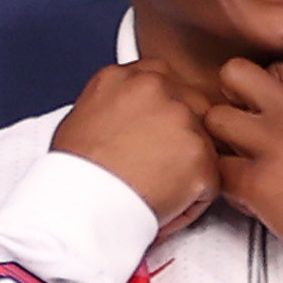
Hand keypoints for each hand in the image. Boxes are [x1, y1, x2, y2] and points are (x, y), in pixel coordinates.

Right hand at [53, 59, 221, 239]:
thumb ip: (115, 104)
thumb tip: (128, 115)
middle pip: (192, 104)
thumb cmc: (73, 173)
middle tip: (158, 163)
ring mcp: (183, 120)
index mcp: (125, 77)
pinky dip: (191, 201)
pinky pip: (209, 182)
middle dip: (182, 134)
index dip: (162, 110)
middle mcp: (157, 89)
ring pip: (204, 143)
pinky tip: (163, 206)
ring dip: (188, 167)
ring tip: (154, 188)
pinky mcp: (201, 156)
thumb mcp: (81, 117)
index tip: (153, 131)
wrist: (77, 205)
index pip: (163, 79)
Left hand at [206, 59, 282, 260]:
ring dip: (222, 137)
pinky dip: (228, 183)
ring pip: (216, 119)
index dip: (271, 83)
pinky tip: (246, 193)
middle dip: (232, 93)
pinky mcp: (256, 182)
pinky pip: (220, 170)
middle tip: (240, 116)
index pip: (281, 66)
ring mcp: (272, 144)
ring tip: (238, 155)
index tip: (272, 100)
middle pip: (236, 74)